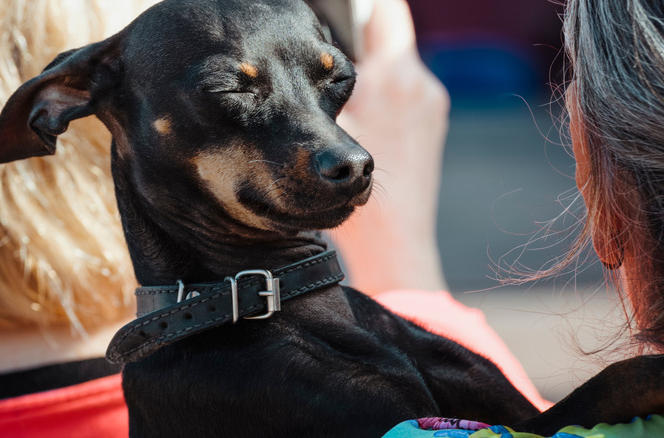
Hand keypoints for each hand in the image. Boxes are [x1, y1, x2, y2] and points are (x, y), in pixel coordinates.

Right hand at [332, 0, 448, 293]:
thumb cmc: (353, 193)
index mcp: (392, 76)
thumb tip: (315, 59)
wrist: (393, 240)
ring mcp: (432, 103)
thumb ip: (325, 86)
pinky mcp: (434, 121)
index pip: (385, 8)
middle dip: (362, 37)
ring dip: (374, 67)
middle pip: (390, 33)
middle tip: (331, 57)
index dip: (360, 5)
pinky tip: (366, 119)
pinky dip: (387, 90)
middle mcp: (419, 83)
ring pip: (398, 62)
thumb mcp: (324, 131)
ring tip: (348, 98)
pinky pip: (407, 88)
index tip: (338, 10)